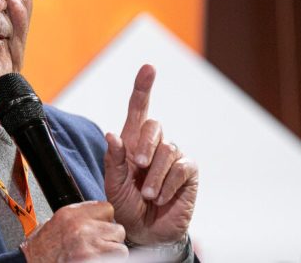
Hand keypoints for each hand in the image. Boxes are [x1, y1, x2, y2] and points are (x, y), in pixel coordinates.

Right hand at [20, 201, 127, 261]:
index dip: (106, 221)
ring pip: (119, 247)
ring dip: (112, 254)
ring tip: (97, 257)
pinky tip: (96, 261)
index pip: (107, 208)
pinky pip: (117, 259)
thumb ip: (77, 218)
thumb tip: (96, 218)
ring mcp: (89, 246)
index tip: (101, 229)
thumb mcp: (54, 224)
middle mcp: (81, 227)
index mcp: (71, 214)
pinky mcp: (93, 260)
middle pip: (117, 229)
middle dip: (111, 240)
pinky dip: (111, 262)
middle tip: (98, 248)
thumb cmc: (41, 251)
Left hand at [103, 65, 197, 244]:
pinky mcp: (188, 172)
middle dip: (144, 146)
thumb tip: (112, 135)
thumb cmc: (124, 205)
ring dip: (155, 176)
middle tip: (138, 168)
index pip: (138, 109)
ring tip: (147, 195)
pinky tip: (161, 197)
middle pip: (153, 125)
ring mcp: (172, 157)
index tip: (148, 68)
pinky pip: (182, 167)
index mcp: (132, 142)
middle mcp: (153, 145)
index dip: (143, 88)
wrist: (143, 231)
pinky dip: (169, 184)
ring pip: (167, 149)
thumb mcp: (112, 184)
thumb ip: (112, 160)